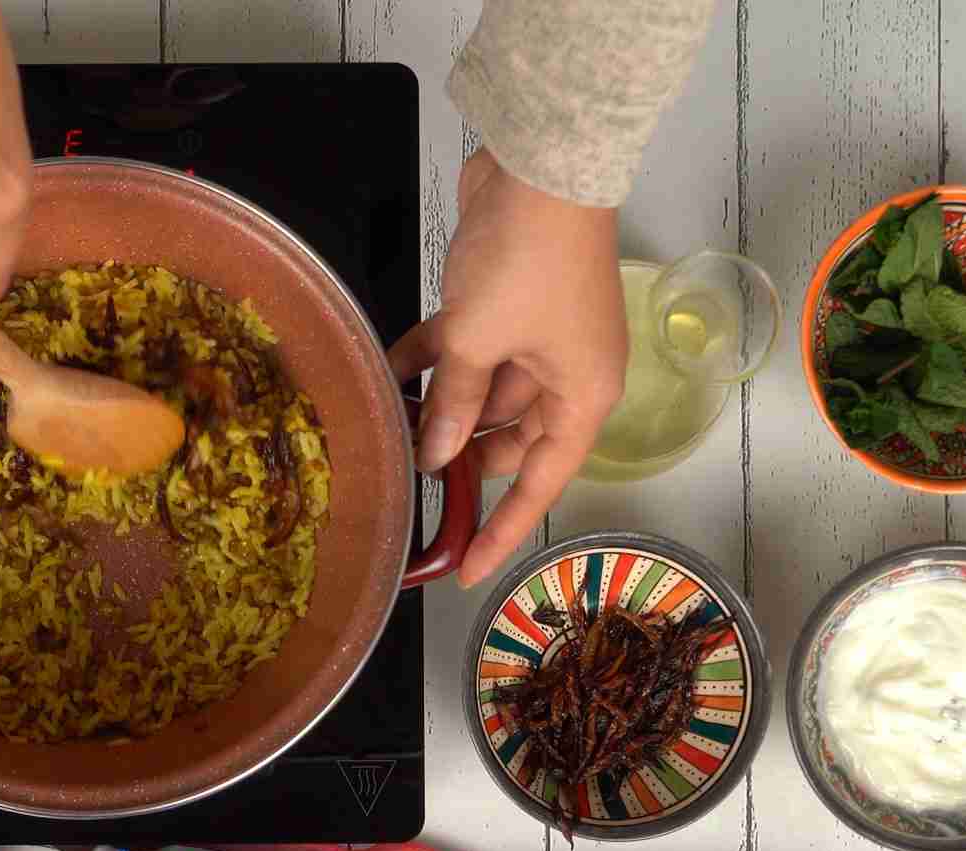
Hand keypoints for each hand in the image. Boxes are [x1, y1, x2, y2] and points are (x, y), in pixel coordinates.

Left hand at [389, 149, 626, 586]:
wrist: (541, 163)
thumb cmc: (529, 258)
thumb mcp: (479, 340)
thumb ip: (452, 402)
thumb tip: (434, 455)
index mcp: (582, 397)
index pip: (541, 484)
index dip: (503, 531)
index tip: (469, 572)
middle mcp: (566, 374)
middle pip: (509, 440)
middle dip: (460, 459)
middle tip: (408, 485)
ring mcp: (536, 338)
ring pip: (481, 393)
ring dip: (437, 406)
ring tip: (386, 431)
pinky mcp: (506, 304)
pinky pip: (465, 350)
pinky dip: (429, 360)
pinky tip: (384, 374)